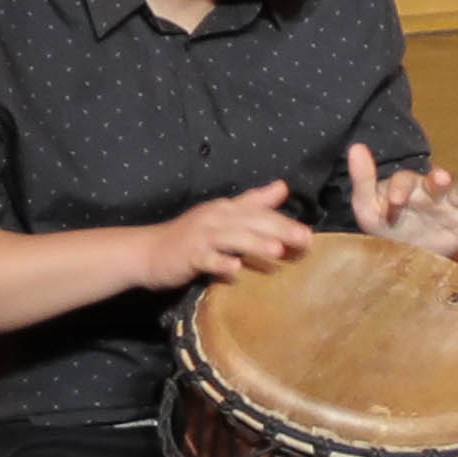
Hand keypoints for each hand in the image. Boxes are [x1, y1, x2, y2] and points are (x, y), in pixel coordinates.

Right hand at [136, 181, 310, 295]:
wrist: (147, 251)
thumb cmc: (191, 236)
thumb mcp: (223, 217)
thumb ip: (253, 203)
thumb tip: (283, 186)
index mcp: (226, 210)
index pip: (261, 213)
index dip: (285, 222)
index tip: (310, 235)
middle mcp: (215, 219)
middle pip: (251, 222)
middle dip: (279, 230)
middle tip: (305, 241)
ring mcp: (200, 237)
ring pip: (231, 238)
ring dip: (254, 243)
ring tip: (277, 252)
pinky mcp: (187, 256)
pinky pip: (205, 259)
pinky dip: (220, 263)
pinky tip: (235, 269)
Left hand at [351, 143, 457, 260]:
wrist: (404, 256)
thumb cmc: (384, 227)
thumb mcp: (367, 206)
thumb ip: (363, 179)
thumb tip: (355, 146)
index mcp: (406, 187)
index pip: (404, 182)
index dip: (399, 191)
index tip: (394, 205)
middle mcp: (430, 192)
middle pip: (437, 182)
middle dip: (438, 181)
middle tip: (438, 179)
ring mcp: (450, 206)